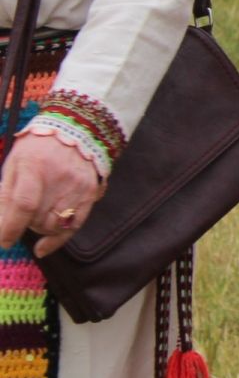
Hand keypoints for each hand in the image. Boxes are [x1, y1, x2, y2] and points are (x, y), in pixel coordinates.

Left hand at [0, 133, 105, 257]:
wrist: (79, 129)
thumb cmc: (38, 148)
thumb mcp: (14, 163)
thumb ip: (5, 195)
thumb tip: (0, 227)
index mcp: (34, 165)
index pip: (24, 204)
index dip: (11, 227)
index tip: (4, 241)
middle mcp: (60, 177)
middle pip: (38, 218)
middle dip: (23, 224)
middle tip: (19, 216)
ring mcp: (78, 186)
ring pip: (53, 225)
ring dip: (39, 227)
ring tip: (35, 216)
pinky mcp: (90, 193)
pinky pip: (74, 226)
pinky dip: (56, 240)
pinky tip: (43, 247)